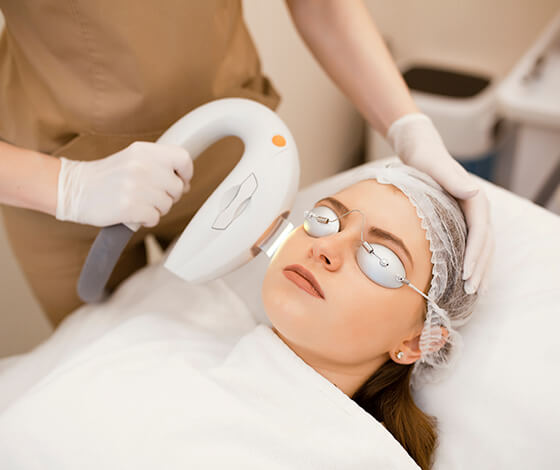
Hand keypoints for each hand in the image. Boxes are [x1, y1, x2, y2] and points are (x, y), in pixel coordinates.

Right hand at [56, 141, 192, 227]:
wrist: (73, 189)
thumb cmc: (107, 177)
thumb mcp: (133, 159)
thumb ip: (159, 165)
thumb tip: (185, 183)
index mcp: (144, 150)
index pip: (183, 158)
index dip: (186, 173)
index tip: (180, 181)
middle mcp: (142, 165)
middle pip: (178, 187)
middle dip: (169, 196)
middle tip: (151, 196)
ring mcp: (135, 186)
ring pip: (167, 205)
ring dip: (157, 209)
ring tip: (139, 203)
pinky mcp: (129, 206)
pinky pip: (155, 218)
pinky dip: (147, 220)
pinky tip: (135, 214)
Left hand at [387, 113, 492, 293]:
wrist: (420, 150)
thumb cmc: (424, 159)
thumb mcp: (434, 166)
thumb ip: (452, 178)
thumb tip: (473, 192)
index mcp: (473, 199)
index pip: (480, 232)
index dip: (475, 255)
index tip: (468, 274)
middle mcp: (477, 208)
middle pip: (484, 243)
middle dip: (479, 268)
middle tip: (472, 291)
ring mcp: (470, 215)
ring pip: (482, 247)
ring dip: (480, 269)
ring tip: (475, 292)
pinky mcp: (461, 220)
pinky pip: (472, 244)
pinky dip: (473, 262)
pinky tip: (468, 278)